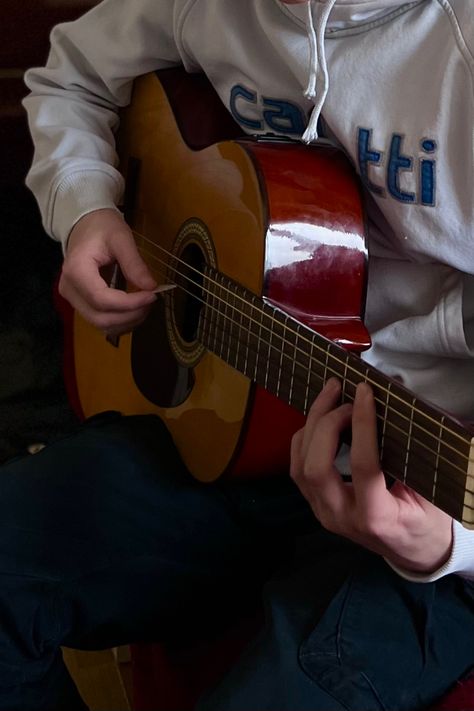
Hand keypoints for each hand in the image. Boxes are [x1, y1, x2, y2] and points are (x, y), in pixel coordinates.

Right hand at [59, 209, 157, 334]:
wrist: (84, 225)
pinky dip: (121, 321)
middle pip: (100, 317)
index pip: (101, 299)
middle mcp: (69, 289)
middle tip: (151, 301)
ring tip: (146, 305)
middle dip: (130, 315)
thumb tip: (151, 287)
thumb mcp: (121, 238)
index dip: (129, 303)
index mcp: (76, 270)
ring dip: (127, 321)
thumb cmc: (101, 227)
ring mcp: (73, 299)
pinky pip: (101, 322)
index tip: (152, 295)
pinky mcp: (81, 304)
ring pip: (101, 324)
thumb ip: (134, 263)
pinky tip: (136, 310)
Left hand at [290, 378, 452, 574]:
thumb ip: (410, 459)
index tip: (365, 392)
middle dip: (325, 423)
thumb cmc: (425, 522)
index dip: (362, 424)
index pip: (363, 466)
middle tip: (344, 393)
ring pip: (299, 466)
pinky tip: (319, 418)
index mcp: (377, 517)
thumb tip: (395, 410)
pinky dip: (304, 438)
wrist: (413, 553)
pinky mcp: (315, 505)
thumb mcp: (428, 495)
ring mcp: (324, 513)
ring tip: (330, 394)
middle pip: (316, 467)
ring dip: (310, 425)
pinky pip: (297, 469)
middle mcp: (342, 517)